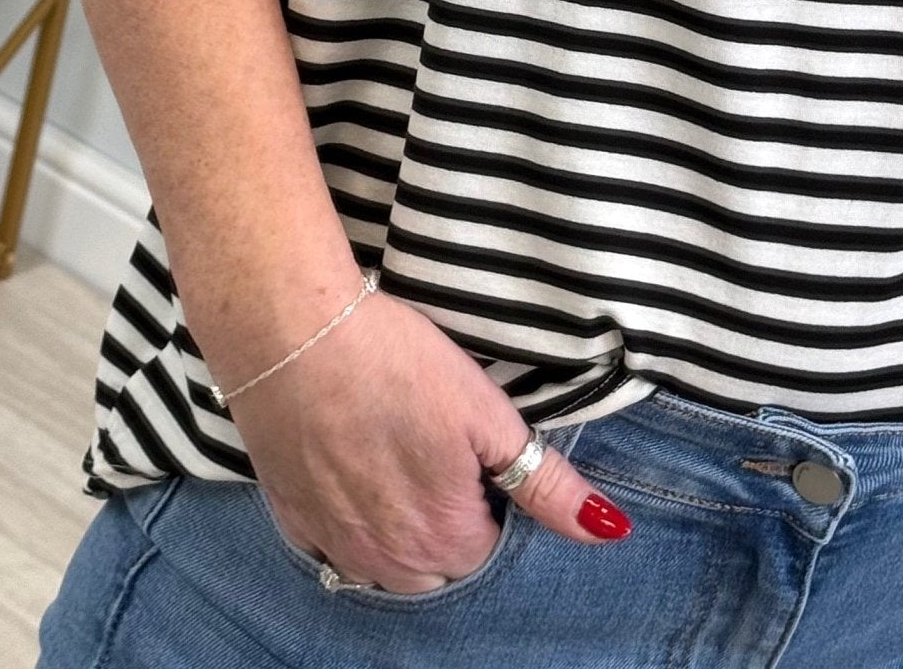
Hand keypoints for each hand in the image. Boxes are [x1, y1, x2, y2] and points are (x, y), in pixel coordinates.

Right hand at [224, 287, 631, 593]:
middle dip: (451, 525)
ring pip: (386, 568)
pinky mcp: (292, 517)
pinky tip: (356, 473)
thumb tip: (610, 530)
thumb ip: (546, 482)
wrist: (294, 335)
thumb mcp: (489, 413)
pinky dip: (352, 525)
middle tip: (441, 453)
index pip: (491, 550)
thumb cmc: (398, 363)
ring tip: (402, 461)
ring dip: (404, 533)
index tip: (480, 455)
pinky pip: (334, 547)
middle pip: (440, 567)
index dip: (493, 502)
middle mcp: (389, 561)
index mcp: (446, 537)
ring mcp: (335, 543)